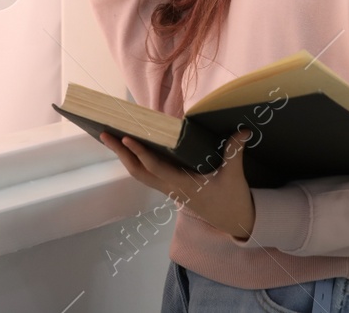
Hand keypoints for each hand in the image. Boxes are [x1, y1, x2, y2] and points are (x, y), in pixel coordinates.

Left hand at [100, 130, 256, 239]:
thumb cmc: (232, 198)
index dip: (140, 153)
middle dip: (121, 153)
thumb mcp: (234, 175)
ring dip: (125, 157)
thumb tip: (242, 129)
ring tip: (112, 138)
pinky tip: (133, 148)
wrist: (234, 220)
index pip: (156, 168)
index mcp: (183, 185)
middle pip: (138, 172)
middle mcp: (171, 187)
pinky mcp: (172, 187)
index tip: (126, 138)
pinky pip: (148, 173)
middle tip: (105, 134)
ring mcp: (169, 188)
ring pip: (141, 174)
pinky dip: (137, 160)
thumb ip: (235, 151)